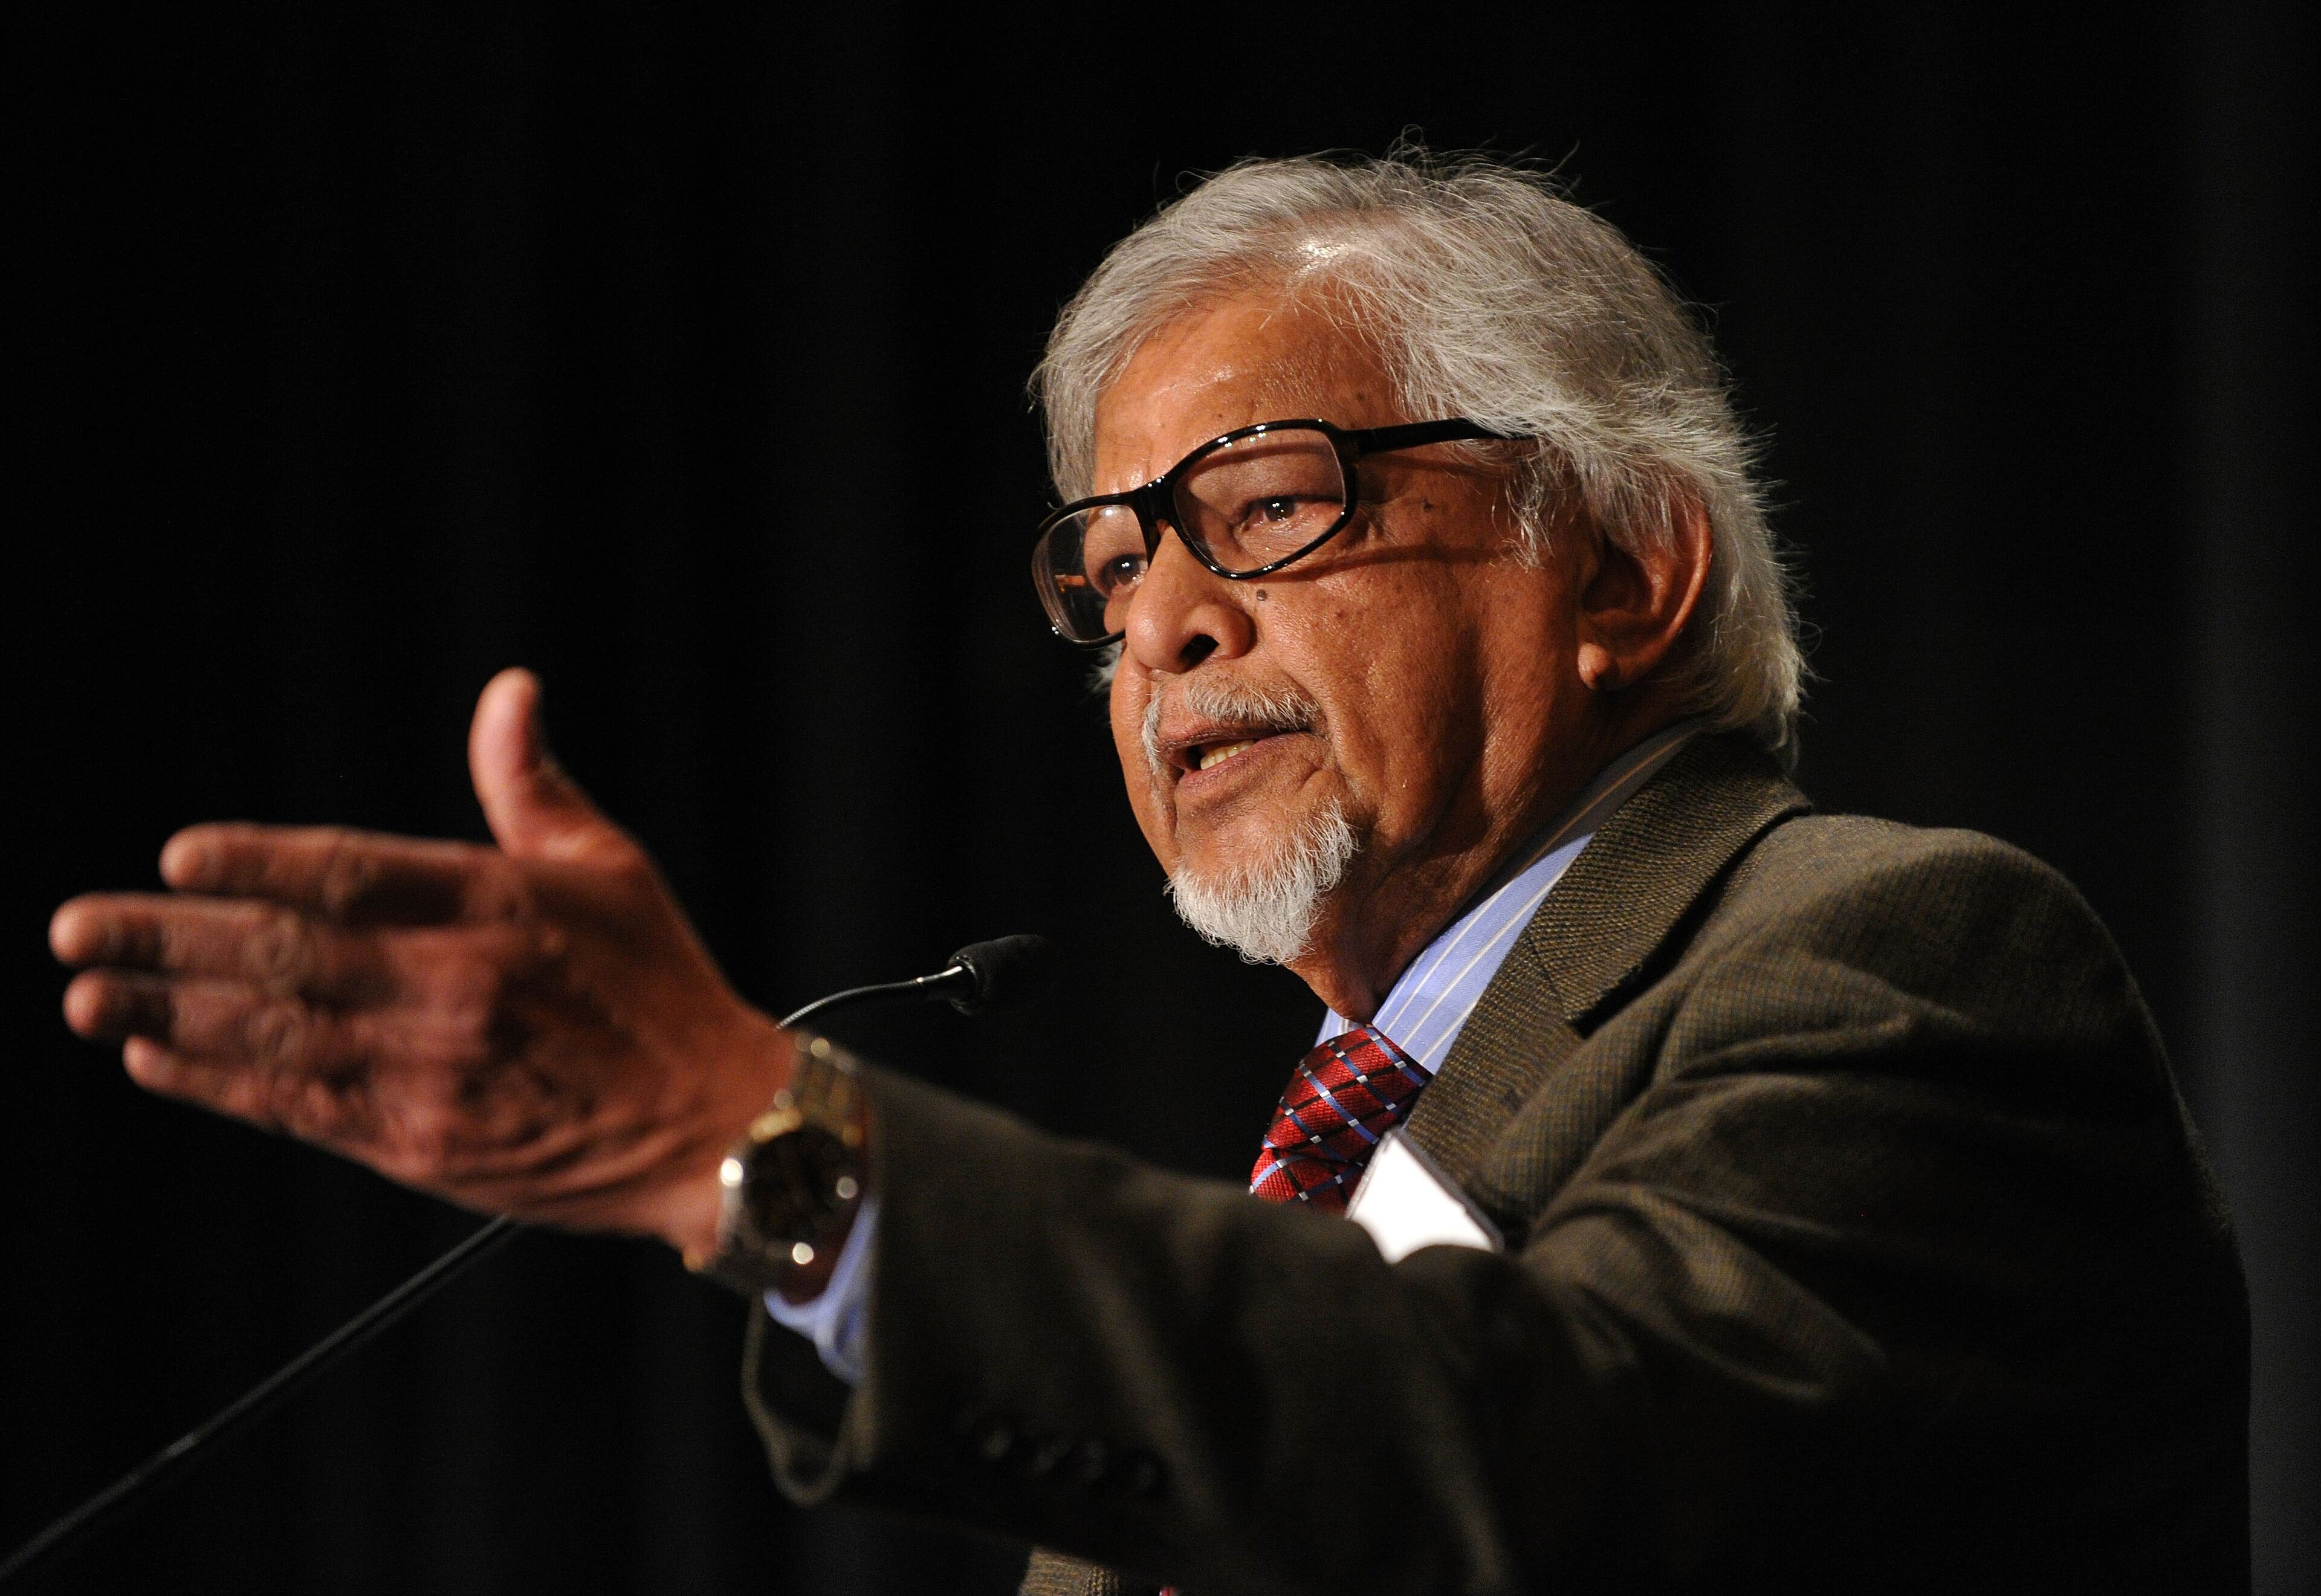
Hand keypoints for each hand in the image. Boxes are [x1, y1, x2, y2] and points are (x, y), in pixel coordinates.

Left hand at [50, 669, 785, 1259]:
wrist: (715, 1126)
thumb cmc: (660, 985)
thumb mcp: (612, 865)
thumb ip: (532, 784)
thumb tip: (509, 692)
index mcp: (498, 904)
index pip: (351, 874)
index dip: (255, 865)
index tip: (177, 856)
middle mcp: (455, 985)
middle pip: (285, 956)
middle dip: (168, 942)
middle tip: (77, 928)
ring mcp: (432, 1071)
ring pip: (273, 1036)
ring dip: (170, 1014)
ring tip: (87, 995)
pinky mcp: (422, 1145)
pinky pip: (299, 1110)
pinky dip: (221, 1085)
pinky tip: (158, 1059)